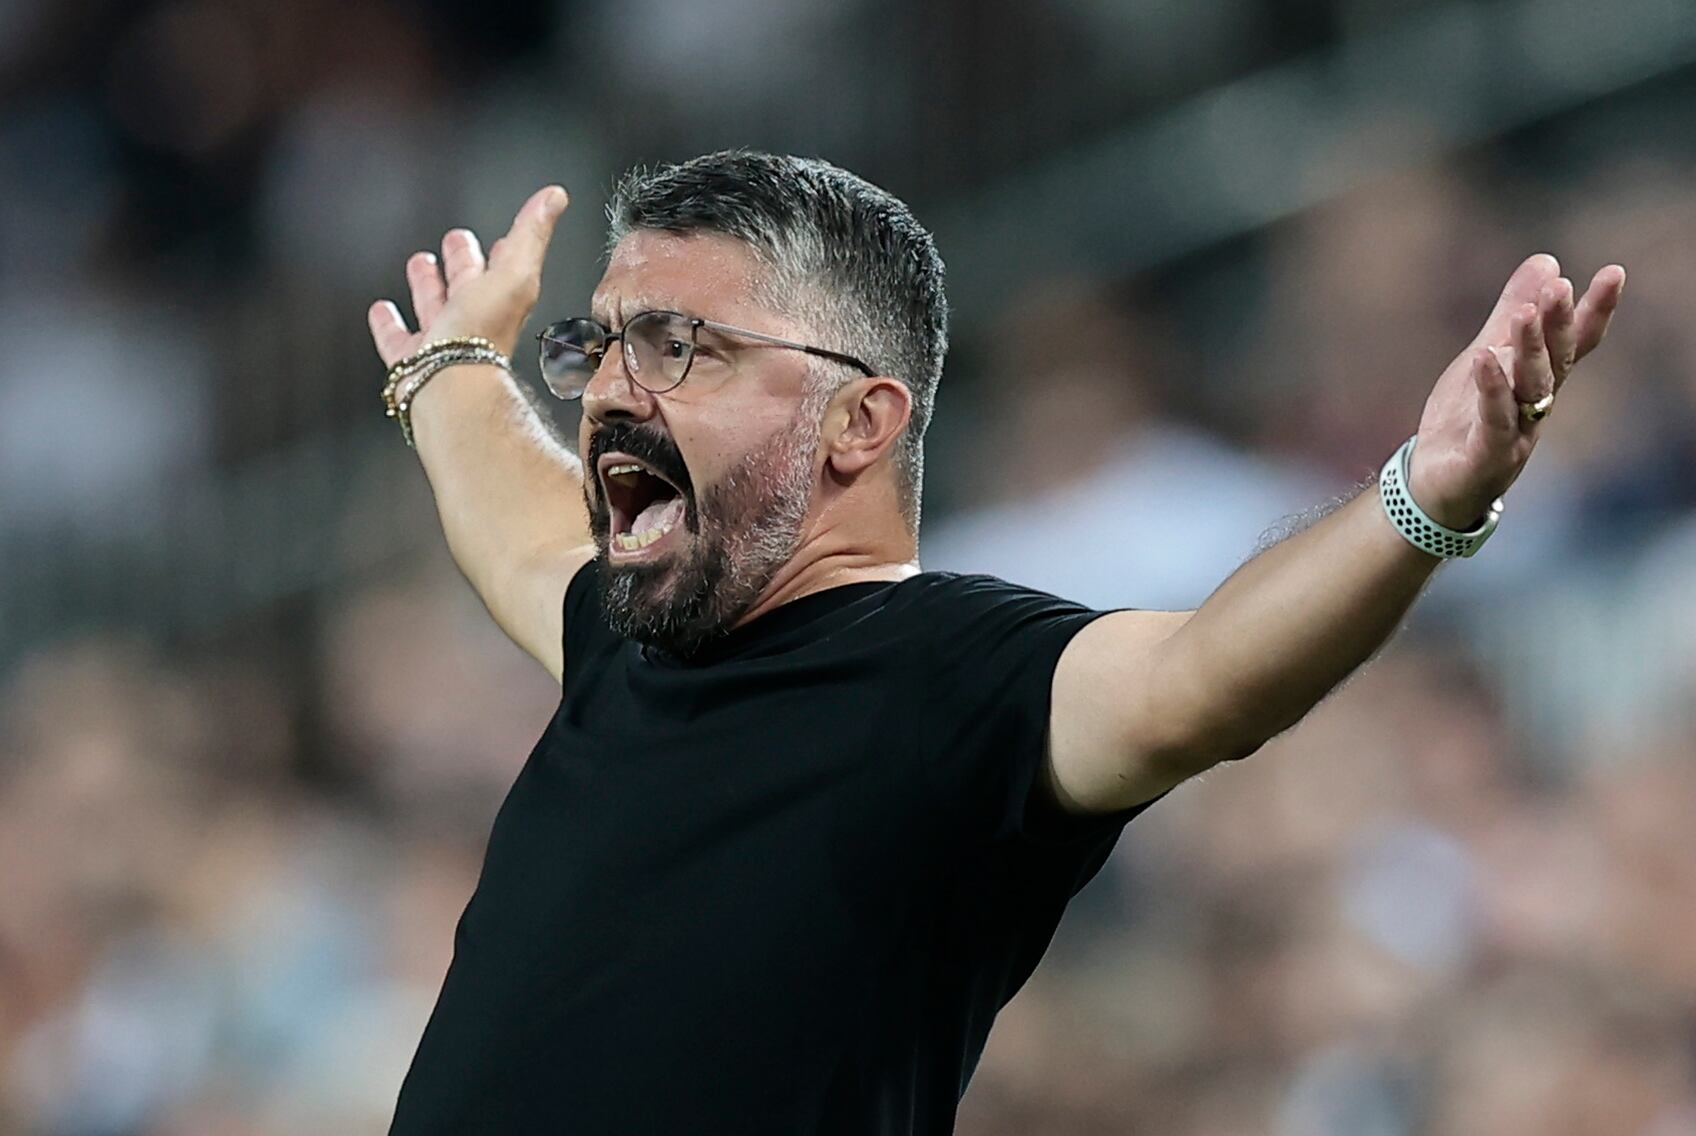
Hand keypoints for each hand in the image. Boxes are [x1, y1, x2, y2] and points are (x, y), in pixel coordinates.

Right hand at [367, 185, 569, 367]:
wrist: (452, 383)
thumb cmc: (484, 332)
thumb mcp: (515, 272)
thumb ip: (531, 234)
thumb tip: (556, 196)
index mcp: (499, 299)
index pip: (504, 268)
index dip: (505, 250)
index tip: (503, 236)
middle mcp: (473, 320)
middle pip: (468, 284)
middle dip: (463, 261)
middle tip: (456, 240)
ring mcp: (442, 340)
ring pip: (435, 308)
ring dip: (428, 285)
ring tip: (419, 263)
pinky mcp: (412, 360)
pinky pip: (398, 339)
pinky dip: (390, 323)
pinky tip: (382, 310)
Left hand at [1406, 253, 1625, 527]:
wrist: (1432, 485)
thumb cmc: (1465, 419)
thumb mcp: (1486, 356)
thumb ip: (1511, 315)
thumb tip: (1547, 260)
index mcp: (1539, 380)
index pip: (1575, 343)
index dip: (1595, 311)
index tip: (1613, 273)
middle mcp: (1536, 405)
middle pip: (1556, 360)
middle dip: (1559, 324)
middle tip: (1560, 286)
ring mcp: (1516, 432)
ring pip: (1530, 387)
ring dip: (1529, 349)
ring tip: (1523, 311)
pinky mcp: (1487, 456)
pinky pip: (1494, 419)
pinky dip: (1491, 388)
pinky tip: (1484, 357)